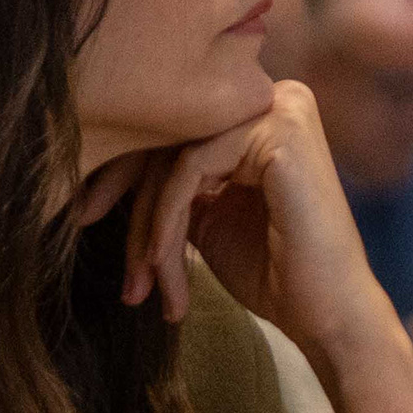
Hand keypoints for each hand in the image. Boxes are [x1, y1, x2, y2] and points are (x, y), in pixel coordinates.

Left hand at [89, 81, 399, 370]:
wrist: (329, 317)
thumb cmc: (274, 274)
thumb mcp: (206, 216)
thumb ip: (171, 181)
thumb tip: (97, 160)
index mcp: (259, 113)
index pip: (170, 131)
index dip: (120, 180)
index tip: (84, 220)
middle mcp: (274, 96)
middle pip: (167, 138)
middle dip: (128, 208)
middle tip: (118, 270)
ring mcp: (281, 107)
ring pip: (173, 155)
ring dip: (147, 228)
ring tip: (143, 285)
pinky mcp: (280, 129)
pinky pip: (191, 166)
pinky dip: (166, 220)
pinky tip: (161, 263)